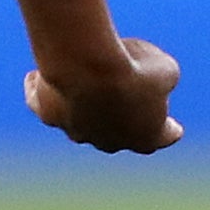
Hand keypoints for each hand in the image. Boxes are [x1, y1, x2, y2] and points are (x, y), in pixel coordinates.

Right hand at [25, 37, 184, 154]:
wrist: (89, 67)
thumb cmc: (133, 68)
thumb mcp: (165, 68)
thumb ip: (164, 77)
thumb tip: (152, 77)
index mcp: (145, 137)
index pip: (162, 138)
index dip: (168, 131)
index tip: (174, 130)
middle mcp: (110, 142)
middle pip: (119, 134)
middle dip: (124, 117)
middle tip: (126, 97)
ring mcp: (77, 131)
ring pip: (80, 122)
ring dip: (84, 105)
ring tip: (82, 83)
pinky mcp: (48, 115)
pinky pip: (42, 104)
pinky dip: (38, 91)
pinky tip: (35, 80)